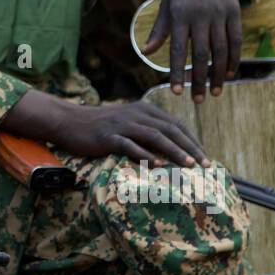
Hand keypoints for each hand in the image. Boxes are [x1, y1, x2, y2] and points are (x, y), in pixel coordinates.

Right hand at [49, 99, 208, 167]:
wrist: (69, 121)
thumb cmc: (100, 126)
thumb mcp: (127, 122)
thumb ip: (147, 130)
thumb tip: (170, 150)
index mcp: (144, 109)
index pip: (175, 124)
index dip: (192, 140)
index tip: (205, 157)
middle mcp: (136, 114)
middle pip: (170, 130)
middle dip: (190, 147)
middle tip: (206, 164)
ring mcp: (122, 124)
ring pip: (154, 136)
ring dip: (174, 151)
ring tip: (189, 165)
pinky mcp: (108, 136)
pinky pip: (130, 145)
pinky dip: (145, 155)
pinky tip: (157, 164)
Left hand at [141, 0, 241, 100]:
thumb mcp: (167, 3)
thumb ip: (159, 29)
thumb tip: (144, 52)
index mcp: (180, 14)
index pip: (177, 49)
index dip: (176, 72)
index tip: (176, 92)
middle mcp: (200, 15)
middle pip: (201, 54)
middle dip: (198, 80)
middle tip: (197, 101)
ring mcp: (219, 14)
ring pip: (221, 51)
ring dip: (217, 75)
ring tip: (213, 93)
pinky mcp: (234, 12)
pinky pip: (235, 41)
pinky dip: (233, 59)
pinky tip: (228, 74)